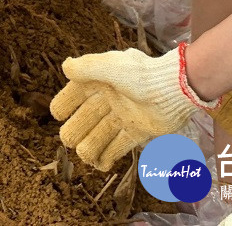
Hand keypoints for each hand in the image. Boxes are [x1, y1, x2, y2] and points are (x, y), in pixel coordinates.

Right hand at [49, 44, 219, 170]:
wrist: (175, 89)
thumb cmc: (141, 75)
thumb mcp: (110, 66)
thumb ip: (87, 67)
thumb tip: (65, 67)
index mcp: (102, 81)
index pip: (77, 93)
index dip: (66, 103)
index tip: (57, 114)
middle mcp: (111, 99)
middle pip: (87, 118)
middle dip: (75, 130)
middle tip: (68, 141)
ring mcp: (124, 116)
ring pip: (101, 135)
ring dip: (91, 146)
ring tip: (85, 156)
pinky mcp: (138, 131)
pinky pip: (120, 146)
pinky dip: (110, 156)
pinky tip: (101, 165)